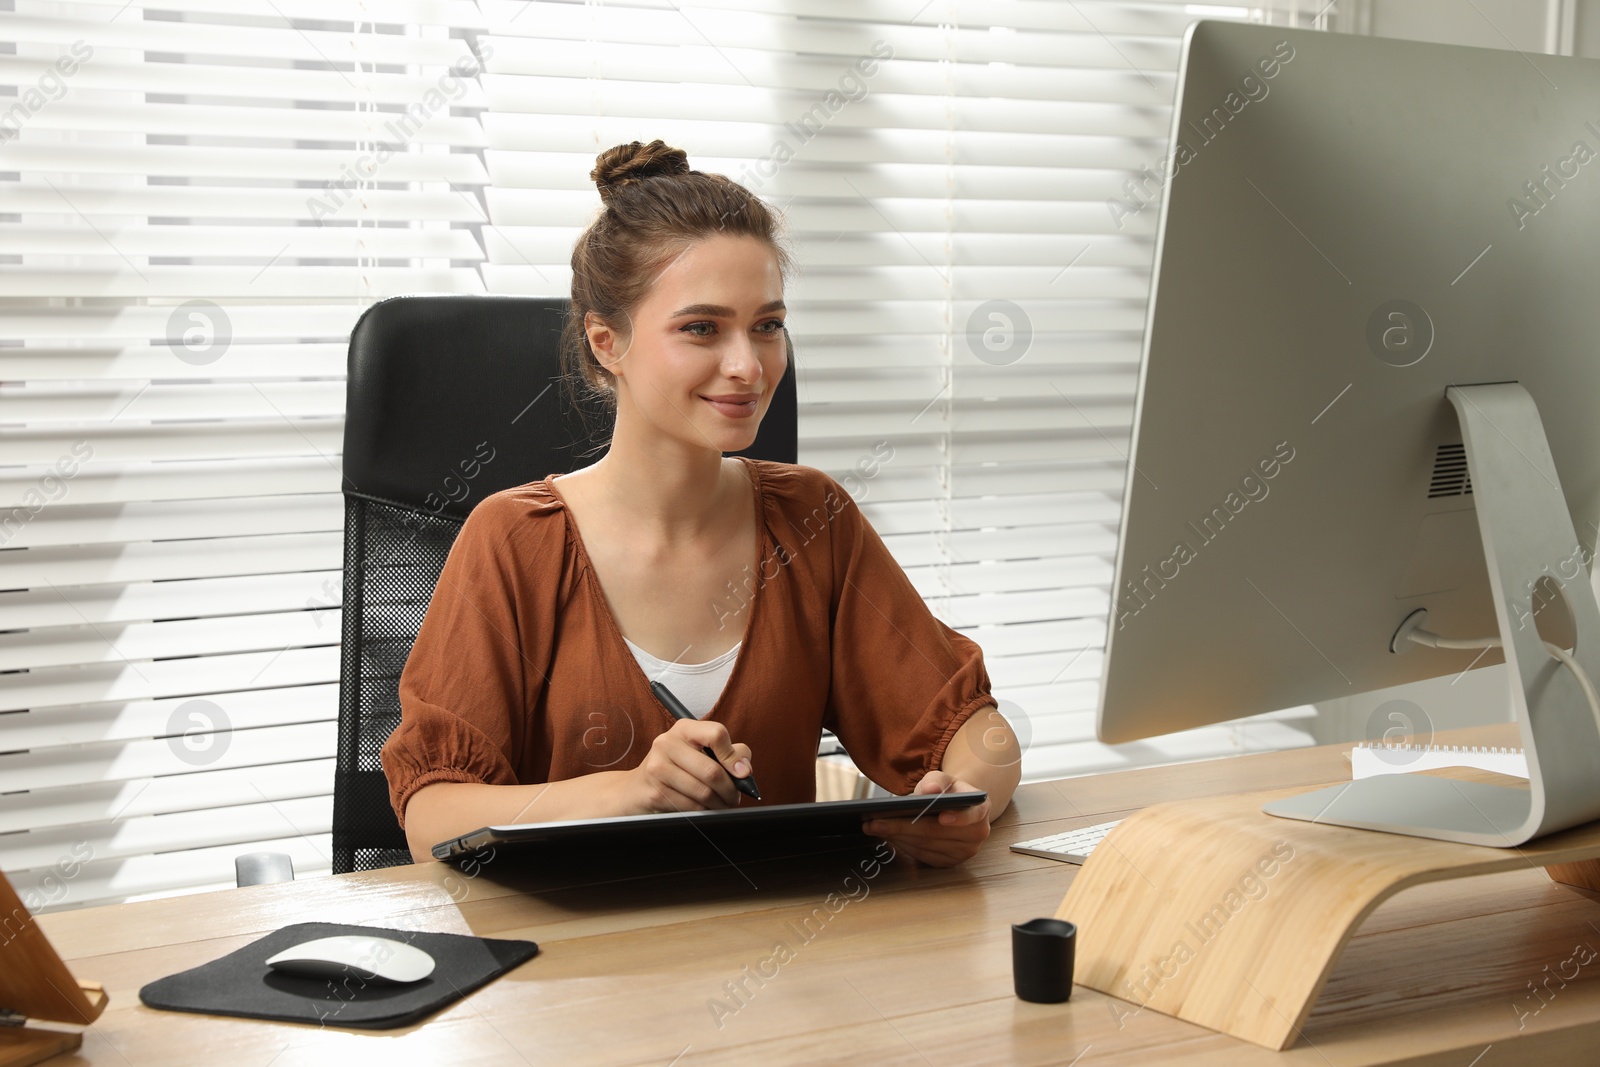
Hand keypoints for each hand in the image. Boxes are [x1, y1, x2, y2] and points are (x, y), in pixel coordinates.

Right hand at [624, 718, 753, 813]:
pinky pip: (691, 806)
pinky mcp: (655, 792)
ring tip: (722, 803)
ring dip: (719, 803)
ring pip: (703, 792)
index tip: (742, 773)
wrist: (637, 788)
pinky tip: (704, 808)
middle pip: (712, 770)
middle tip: (734, 797)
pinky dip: (704, 811)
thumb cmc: (676, 768)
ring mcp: (658, 768)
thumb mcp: (700, 751)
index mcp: (684, 729)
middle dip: (730, 789)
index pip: (716, 734)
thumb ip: (729, 752)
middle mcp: (667, 743)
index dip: (733, 756)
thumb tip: (744, 768)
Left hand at [860, 770, 990, 866]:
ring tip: (874, 827)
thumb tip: (930, 790)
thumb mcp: (943, 778)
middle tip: (876, 822)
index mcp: (981, 809)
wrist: (954, 807)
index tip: (942, 817)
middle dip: (903, 827)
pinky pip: (923, 856)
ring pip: (926, 846)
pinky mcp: (949, 863)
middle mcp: (977, 834)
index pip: (972, 815)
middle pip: (937, 833)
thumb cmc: (948, 791)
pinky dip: (903, 846)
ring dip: (898, 837)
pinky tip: (888, 836)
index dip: (958, 818)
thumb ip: (936, 780)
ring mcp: (964, 852)